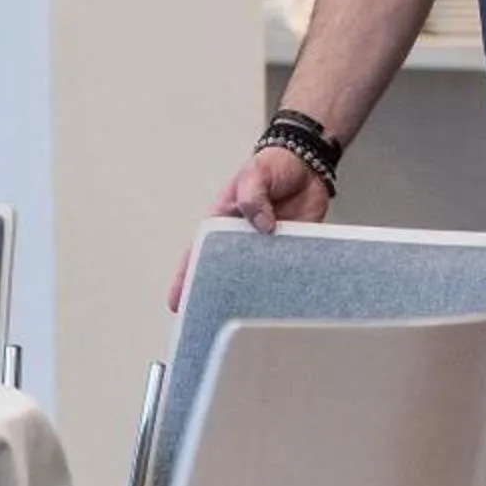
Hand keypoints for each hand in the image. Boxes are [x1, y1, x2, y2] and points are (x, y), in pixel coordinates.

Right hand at [171, 145, 329, 308]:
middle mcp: (242, 240)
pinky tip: (284, 303)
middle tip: (208, 321)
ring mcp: (266, 248)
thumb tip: (261, 223)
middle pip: (225, 273)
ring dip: (254, 295)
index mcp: (222, 222)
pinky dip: (285, 285)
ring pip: (256, 278)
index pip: (199, 255)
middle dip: (216, 295)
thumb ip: (253, 197)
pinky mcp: (291, 250)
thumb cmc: (272, 165)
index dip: (186, 279)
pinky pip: (286, 272)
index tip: (177, 301)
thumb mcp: (254, 174)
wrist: (308, 164)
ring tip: (246, 321)